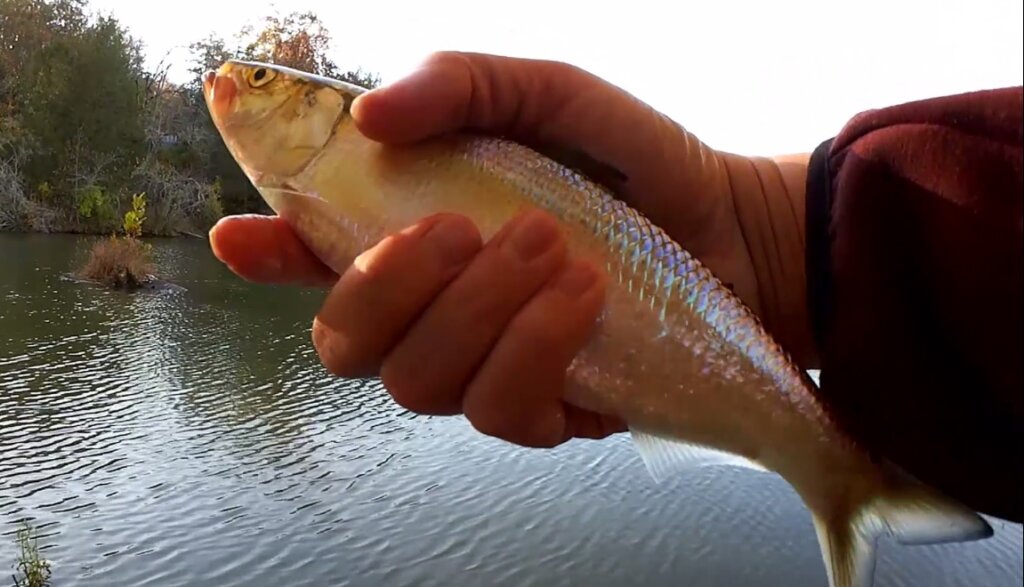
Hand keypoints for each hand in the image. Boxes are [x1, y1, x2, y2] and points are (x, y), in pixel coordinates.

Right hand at [210, 51, 811, 446]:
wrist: (729, 224)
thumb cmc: (627, 161)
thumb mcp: (546, 95)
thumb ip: (463, 86)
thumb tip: (370, 116)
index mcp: (416, 235)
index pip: (315, 259)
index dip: (269, 253)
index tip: (241, 234)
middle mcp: (434, 313)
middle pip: (346, 343)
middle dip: (389, 287)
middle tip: (458, 226)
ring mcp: (483, 369)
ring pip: (419, 384)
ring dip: (476, 311)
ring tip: (552, 246)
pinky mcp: (545, 412)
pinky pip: (502, 412)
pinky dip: (534, 350)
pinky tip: (584, 301)